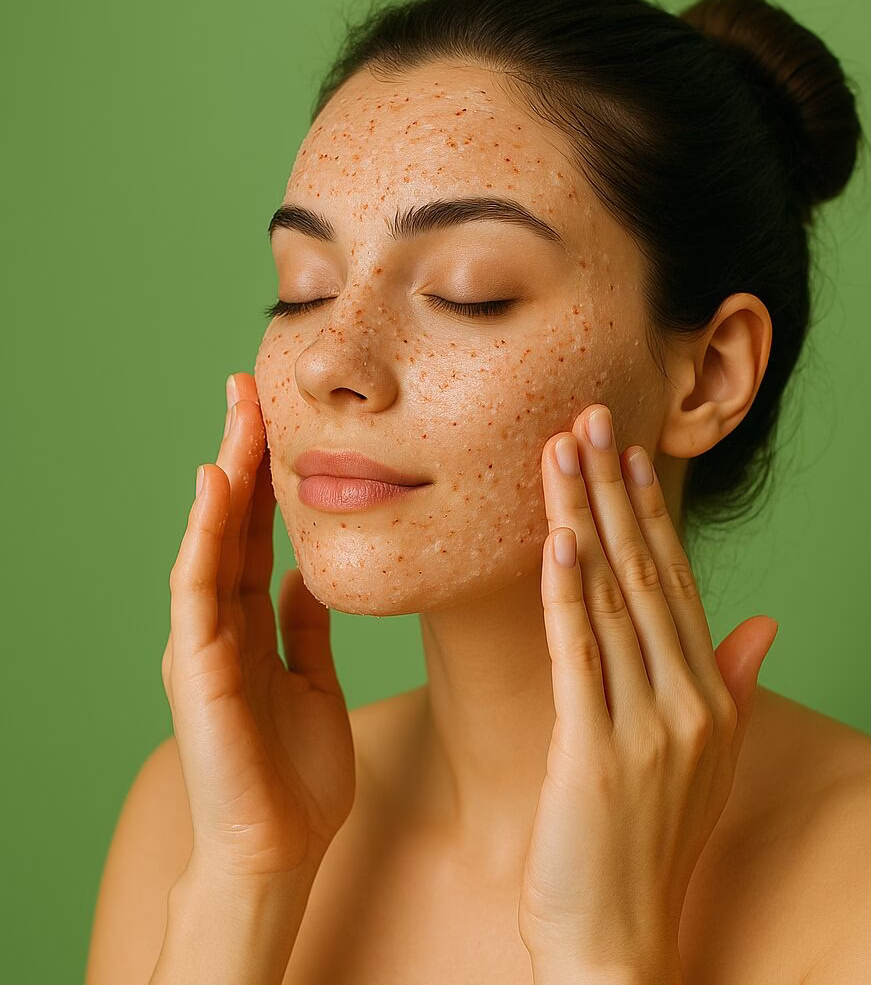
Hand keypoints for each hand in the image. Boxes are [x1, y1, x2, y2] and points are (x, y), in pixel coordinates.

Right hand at [163, 371, 355, 882]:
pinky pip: (197, 589)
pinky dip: (201, 535)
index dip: (266, 476)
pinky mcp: (197, 668)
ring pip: (209, 542)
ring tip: (237, 413)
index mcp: (250, 625)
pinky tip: (212, 486)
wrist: (280, 846)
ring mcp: (203, 644)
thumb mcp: (311, 678)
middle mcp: (219, 624)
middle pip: (228, 524)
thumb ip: (302, 626)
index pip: (253, 535)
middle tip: (250, 387)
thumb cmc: (297, 771)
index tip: (280, 419)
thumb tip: (304, 574)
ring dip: (223, 477)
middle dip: (240, 455)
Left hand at [517, 403, 777, 975]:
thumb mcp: (707, 760)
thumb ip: (734, 683)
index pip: (678, 583)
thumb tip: (766, 621)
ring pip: (612, 600)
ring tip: (562, 452)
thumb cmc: (651, 844)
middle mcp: (687, 700)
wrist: (619, 940)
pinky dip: (568, 594)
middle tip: (591, 418)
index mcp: (708, 696)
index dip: (651, 514)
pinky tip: (558, 539)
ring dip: (583, 519)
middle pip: (646, 574)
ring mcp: (646, 726)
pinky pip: (580, 656)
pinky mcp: (595, 753)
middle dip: (613, 492)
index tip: (628, 453)